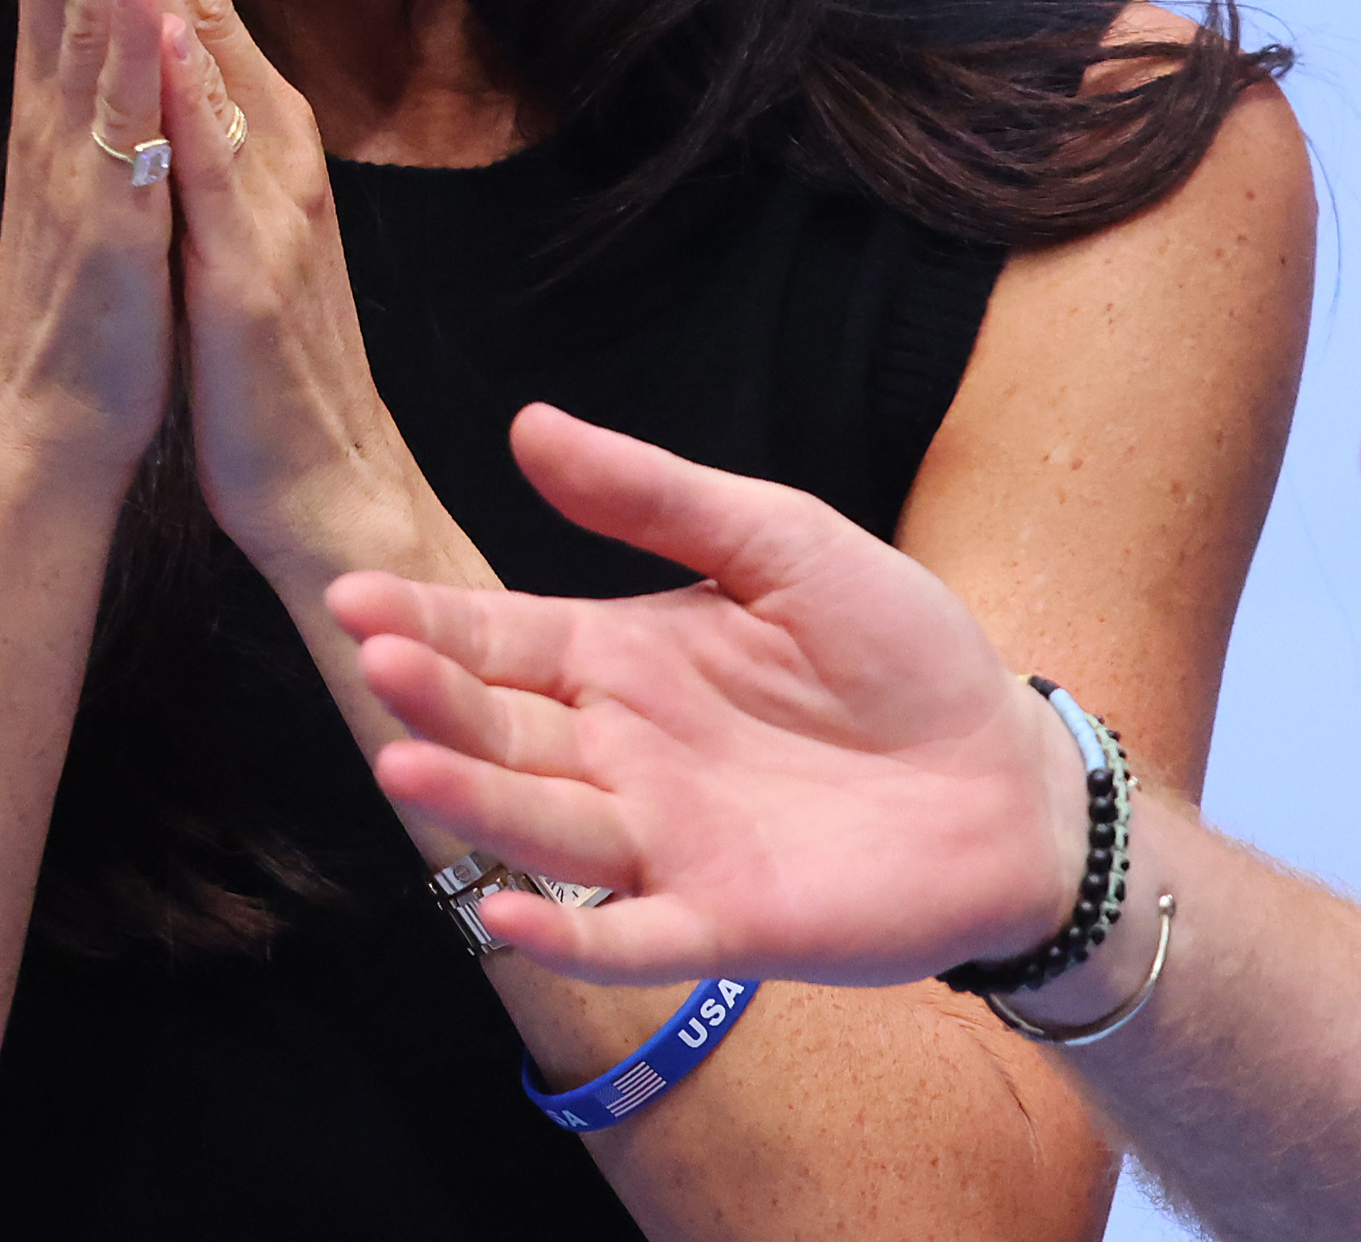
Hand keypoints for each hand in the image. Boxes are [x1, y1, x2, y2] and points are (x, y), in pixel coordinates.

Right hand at [0, 0, 180, 474]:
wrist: (64, 412)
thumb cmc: (99, 271)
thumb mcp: (111, 137)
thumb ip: (120, 33)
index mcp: (60, 80)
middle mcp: (51, 101)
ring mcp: (72, 157)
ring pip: (76, 18)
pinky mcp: (108, 218)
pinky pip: (115, 122)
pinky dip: (121, 47)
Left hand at [120, 0, 440, 589]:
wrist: (324, 485)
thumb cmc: (261, 355)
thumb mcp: (230, 212)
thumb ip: (211, 120)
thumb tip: (176, 34)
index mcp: (251, 127)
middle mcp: (267, 137)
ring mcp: (266, 193)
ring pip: (206, 44)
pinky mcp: (251, 259)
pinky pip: (212, 153)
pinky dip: (183, 73)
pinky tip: (153, 8)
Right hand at [328, 403, 1088, 988]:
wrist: (1008, 772)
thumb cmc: (901, 650)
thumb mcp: (783, 542)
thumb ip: (658, 498)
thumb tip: (528, 424)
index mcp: (628, 659)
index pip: (501, 639)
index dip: (426, 621)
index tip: (352, 596)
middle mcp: (625, 755)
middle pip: (502, 731)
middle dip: (434, 701)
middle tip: (378, 664)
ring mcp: (666, 844)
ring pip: (545, 828)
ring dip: (474, 802)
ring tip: (407, 765)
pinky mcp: (723, 924)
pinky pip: (628, 936)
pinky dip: (567, 934)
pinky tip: (509, 911)